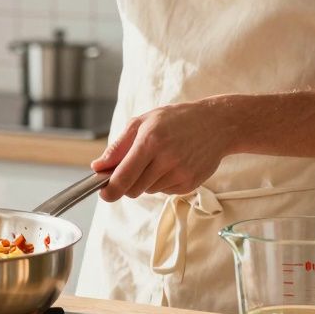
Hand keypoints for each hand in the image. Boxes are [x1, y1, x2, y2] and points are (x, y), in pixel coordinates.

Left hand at [90, 100, 239, 201]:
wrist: (217, 124)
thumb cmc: (176, 120)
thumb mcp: (142, 122)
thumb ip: (118, 146)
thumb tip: (97, 167)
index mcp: (150, 141)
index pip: (123, 177)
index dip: (110, 190)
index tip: (104, 193)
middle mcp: (166, 160)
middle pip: (133, 189)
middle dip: (127, 183)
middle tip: (133, 167)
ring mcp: (180, 174)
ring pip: (148, 191)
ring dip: (146, 181)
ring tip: (159, 159)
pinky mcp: (190, 184)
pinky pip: (164, 192)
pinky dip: (162, 182)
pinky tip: (172, 164)